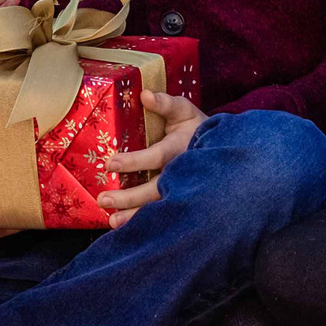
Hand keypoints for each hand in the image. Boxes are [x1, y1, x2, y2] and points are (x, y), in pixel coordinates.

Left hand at [97, 92, 205, 227]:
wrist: (223, 151)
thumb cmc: (195, 128)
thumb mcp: (183, 110)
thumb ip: (165, 103)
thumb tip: (144, 94)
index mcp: (181, 148)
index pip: (156, 157)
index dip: (133, 161)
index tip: (111, 163)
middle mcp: (182, 173)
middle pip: (155, 189)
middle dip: (129, 197)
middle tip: (103, 199)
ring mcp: (183, 190)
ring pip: (159, 207)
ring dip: (135, 216)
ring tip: (112, 221)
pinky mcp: (181, 201)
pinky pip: (163, 215)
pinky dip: (145, 225)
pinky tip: (128, 231)